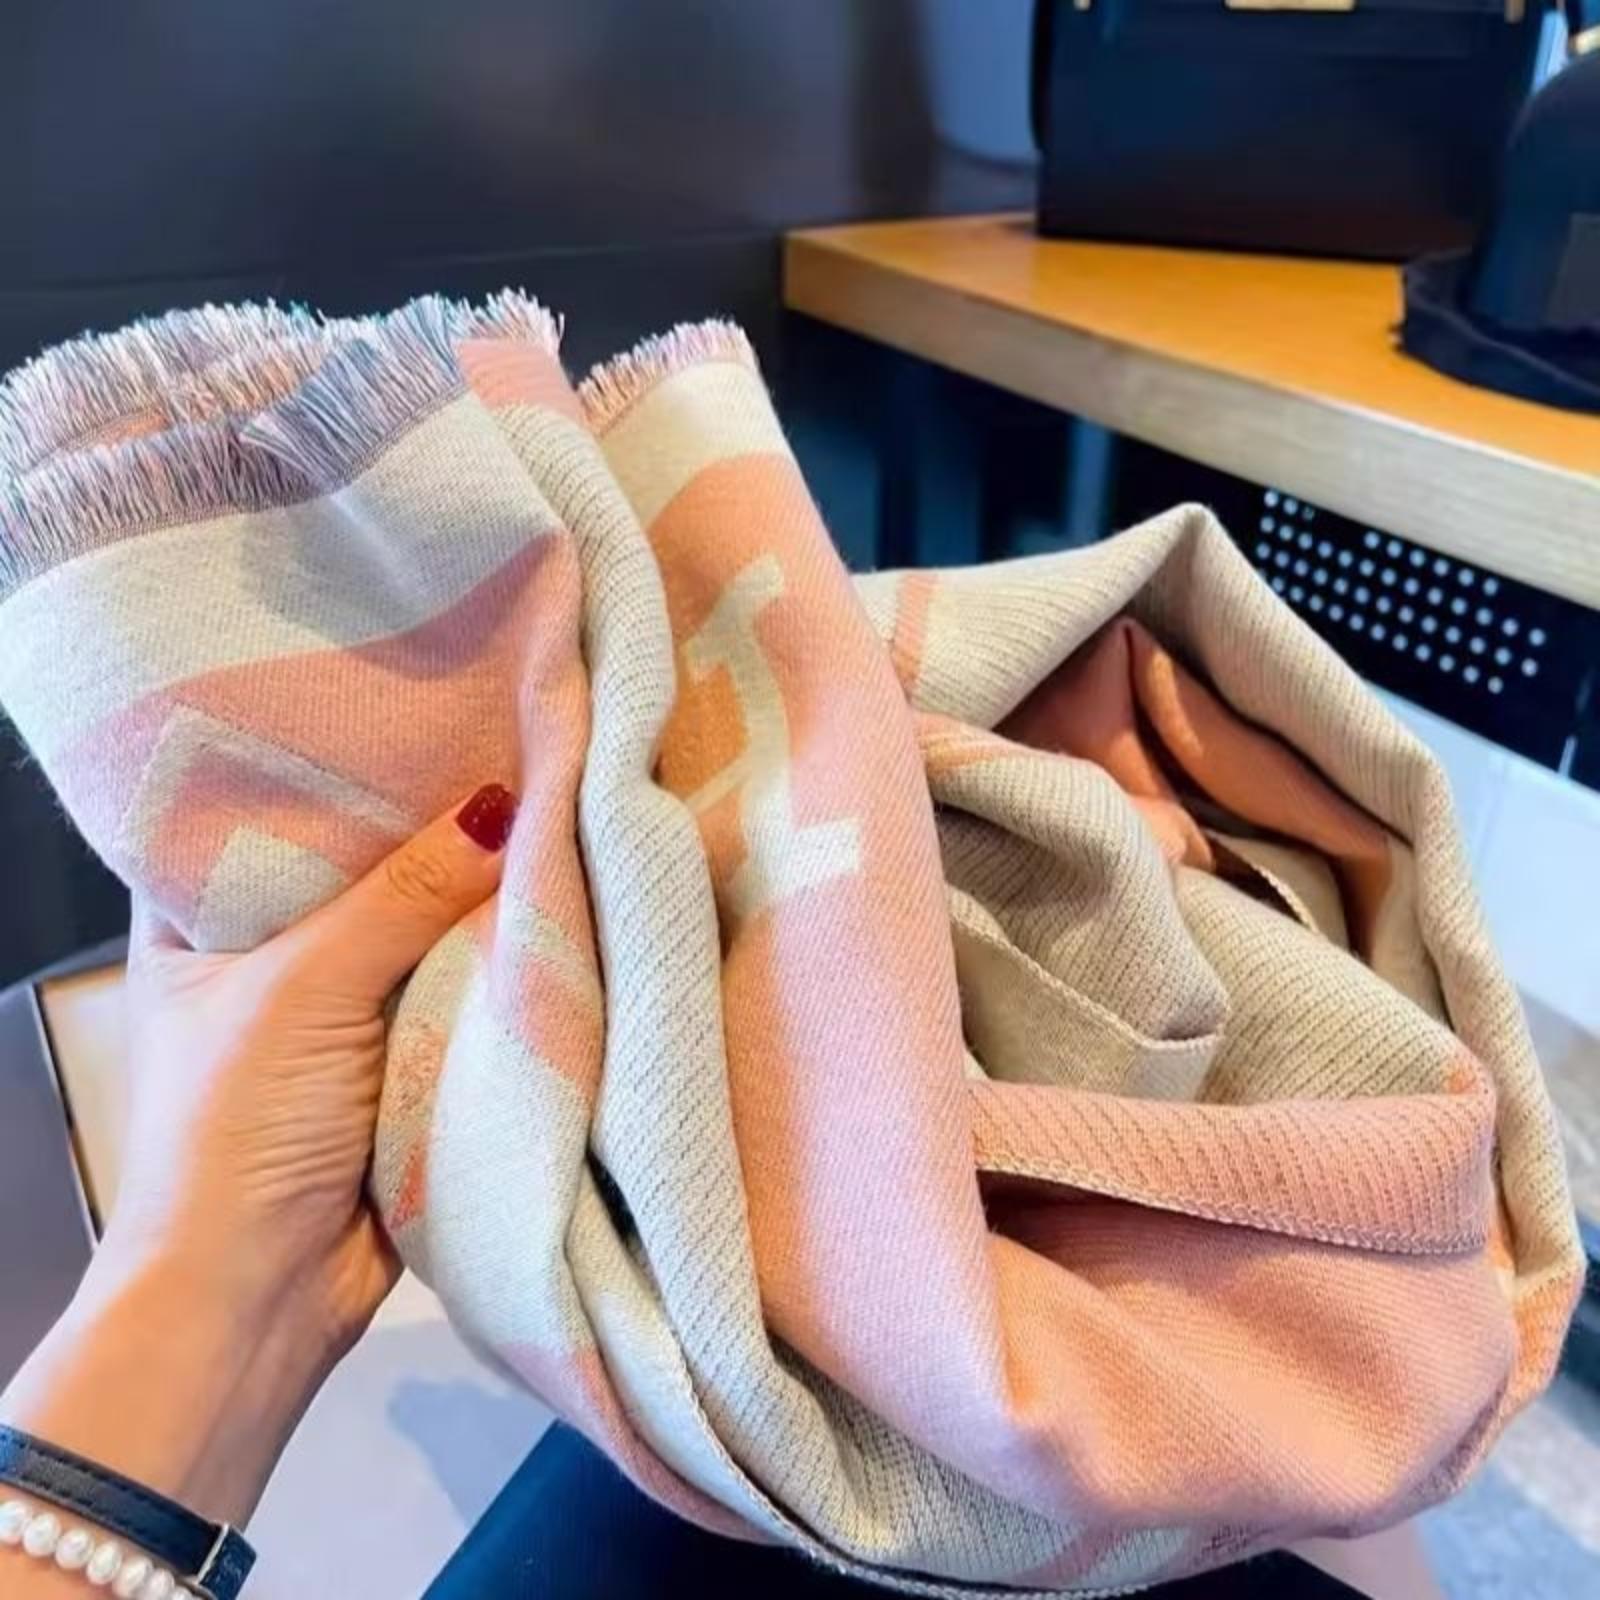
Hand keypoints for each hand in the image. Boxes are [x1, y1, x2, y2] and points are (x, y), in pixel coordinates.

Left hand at [0, 785, 514, 1536]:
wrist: (262, 1301)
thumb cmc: (235, 1135)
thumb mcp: (305, 992)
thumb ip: (404, 897)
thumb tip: (504, 803)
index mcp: (199, 918)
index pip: (259, 805)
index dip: (326, 753)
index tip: (405, 694)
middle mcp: (271, 949)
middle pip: (359, 860)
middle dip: (426, 816)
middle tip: (502, 730)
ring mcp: (341, 1004)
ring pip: (418, 923)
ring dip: (472, 889)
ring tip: (546, 794)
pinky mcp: (401, 1053)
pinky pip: (455, 985)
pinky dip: (495, 956)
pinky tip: (552, 896)